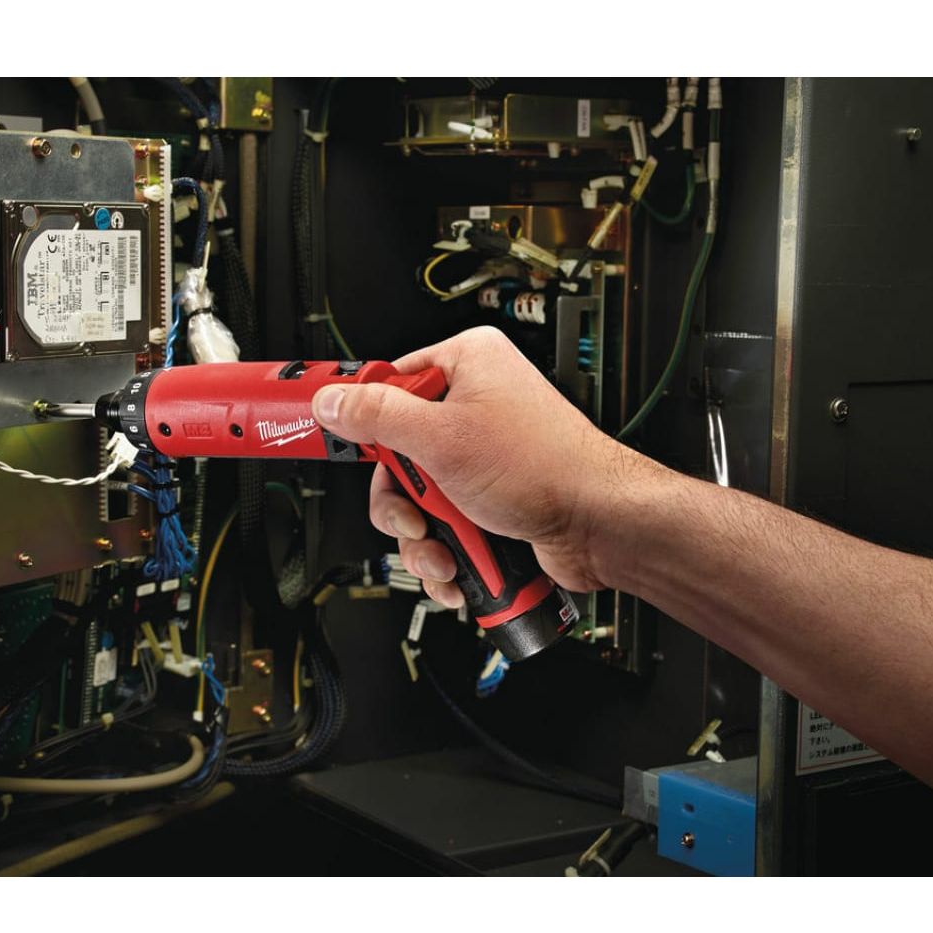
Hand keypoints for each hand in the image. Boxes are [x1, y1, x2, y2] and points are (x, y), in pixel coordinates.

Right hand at [310, 326, 641, 606]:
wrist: (599, 525)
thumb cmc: (547, 467)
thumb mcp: (442, 439)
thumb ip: (378, 418)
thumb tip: (333, 401)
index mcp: (467, 366)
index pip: (389, 385)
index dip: (365, 422)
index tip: (335, 440)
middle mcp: (476, 406)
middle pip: (397, 453)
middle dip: (402, 501)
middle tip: (415, 514)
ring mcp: (482, 456)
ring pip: (418, 499)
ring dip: (422, 538)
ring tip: (443, 550)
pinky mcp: (490, 498)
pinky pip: (444, 524)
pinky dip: (444, 551)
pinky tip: (456, 567)